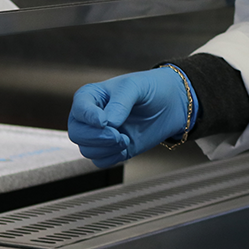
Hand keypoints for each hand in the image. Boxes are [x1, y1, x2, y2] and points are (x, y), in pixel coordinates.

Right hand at [67, 68, 192, 167]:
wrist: (172, 103)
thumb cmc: (151, 88)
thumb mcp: (136, 87)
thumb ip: (120, 103)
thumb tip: (108, 123)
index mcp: (91, 96)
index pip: (79, 109)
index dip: (88, 117)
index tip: (104, 121)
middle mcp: (90, 117)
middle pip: (77, 134)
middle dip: (97, 137)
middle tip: (118, 134)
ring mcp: (100, 134)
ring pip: (87, 150)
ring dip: (106, 148)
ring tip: (126, 139)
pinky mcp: (111, 149)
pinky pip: (100, 161)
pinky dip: (111, 157)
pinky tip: (126, 146)